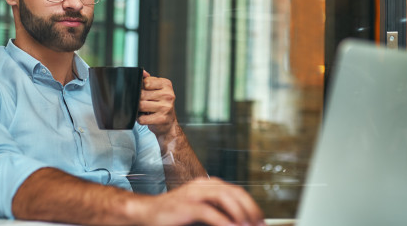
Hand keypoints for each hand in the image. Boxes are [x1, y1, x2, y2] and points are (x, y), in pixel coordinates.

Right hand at [130, 177, 265, 225]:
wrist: (146, 213)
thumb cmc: (172, 214)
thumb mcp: (198, 209)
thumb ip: (216, 211)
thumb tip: (235, 220)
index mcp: (207, 185)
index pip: (236, 191)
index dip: (252, 205)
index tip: (260, 220)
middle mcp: (202, 185)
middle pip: (234, 192)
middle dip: (250, 209)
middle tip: (259, 224)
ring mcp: (193, 194)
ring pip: (224, 197)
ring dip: (240, 213)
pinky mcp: (185, 206)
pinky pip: (208, 211)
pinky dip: (223, 221)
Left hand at [138, 70, 177, 136]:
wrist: (169, 124)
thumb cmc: (161, 105)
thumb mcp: (158, 90)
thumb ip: (148, 80)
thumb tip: (142, 72)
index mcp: (166, 84)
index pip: (145, 82)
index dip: (141, 88)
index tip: (145, 93)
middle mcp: (168, 95)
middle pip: (142, 94)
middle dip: (139, 100)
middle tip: (143, 103)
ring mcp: (166, 107)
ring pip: (141, 106)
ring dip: (139, 110)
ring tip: (144, 110)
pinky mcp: (161, 119)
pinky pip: (142, 118)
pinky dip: (140, 119)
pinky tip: (146, 117)